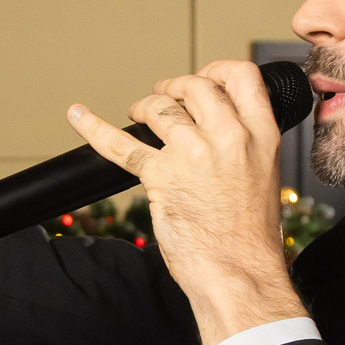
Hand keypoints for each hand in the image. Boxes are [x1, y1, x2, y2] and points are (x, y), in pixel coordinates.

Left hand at [65, 61, 307, 344]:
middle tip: (163, 98)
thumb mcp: (265, 177)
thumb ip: (245, 147)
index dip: (215, 70)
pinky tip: (79, 116)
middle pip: (194, 86)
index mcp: (261, 136)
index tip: (203, 78)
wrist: (239, 274)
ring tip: (138, 115)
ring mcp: (194, 154)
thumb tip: (221, 132)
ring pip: (160, 109)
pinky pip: (121, 145)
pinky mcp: (162, 176)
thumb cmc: (251, 239)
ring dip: (144, 108)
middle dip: (173, 88)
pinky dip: (95, 128)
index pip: (241, 77)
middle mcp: (229, 137)